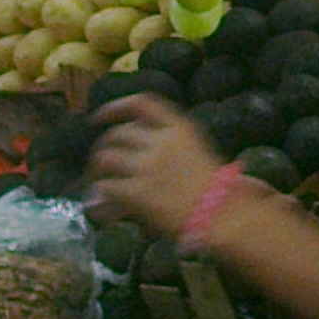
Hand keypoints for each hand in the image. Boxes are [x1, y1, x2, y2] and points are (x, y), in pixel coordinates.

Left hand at [86, 94, 223, 238]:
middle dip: (104, 146)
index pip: (141, 104)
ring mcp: (147, 166)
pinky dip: (99, 195)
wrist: (222, 214)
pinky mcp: (137, 192)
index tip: (98, 118)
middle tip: (99, 163)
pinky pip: (106, 187)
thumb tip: (134, 151)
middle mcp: (161, 141)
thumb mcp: (195, 150)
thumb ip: (167, 143)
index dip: (115, 108)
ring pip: (106, 158)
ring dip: (96, 170)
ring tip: (96, 181)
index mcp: (180, 127)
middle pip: (118, 133)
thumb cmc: (215, 186)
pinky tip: (101, 204)